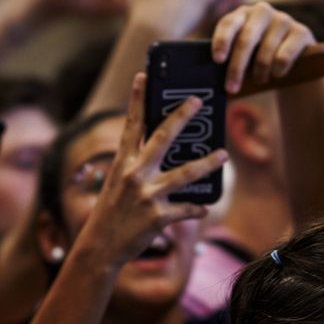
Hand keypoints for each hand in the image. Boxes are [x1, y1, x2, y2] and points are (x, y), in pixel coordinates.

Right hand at [70, 73, 226, 267]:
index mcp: (123, 163)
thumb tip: (161, 151)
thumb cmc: (111, 213)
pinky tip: (205, 207)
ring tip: (223, 156)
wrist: (100, 247)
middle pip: (162, 138)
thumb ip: (136, 166)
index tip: (144, 76)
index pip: (132, 125)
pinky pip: (186, 209)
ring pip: (184, 174)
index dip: (138, 100)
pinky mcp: (157, 217)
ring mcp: (147, 196)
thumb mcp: (117, 184)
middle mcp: (134, 175)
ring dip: (207, 164)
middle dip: (181, 116)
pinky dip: (197, 208)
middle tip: (198, 101)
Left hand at [211, 1, 316, 94]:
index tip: (218, 60)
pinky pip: (284, 57)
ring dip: (260, 73)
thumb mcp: (244, 54)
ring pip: (265, 52)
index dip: (222, 41)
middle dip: (237, 67)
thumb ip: (229, 57)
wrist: (295, 59)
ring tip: (260, 81)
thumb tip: (210, 78)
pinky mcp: (301, 32)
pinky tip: (278, 74)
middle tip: (231, 88)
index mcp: (242, 14)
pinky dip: (278, 70)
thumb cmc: (260, 57)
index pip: (228, 24)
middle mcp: (262, 11)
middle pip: (246, 40)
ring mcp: (283, 20)